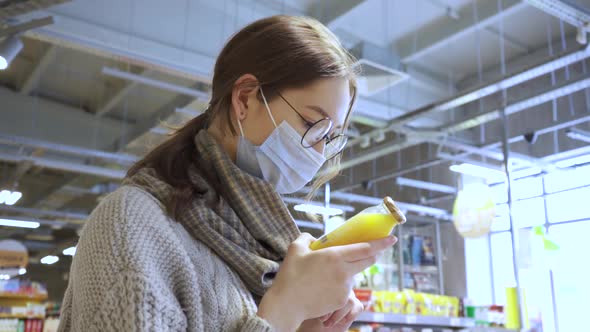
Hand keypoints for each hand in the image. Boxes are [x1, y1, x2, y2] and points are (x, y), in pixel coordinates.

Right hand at [257, 233, 395, 331]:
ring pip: (353, 275)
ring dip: (348, 271)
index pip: (366, 248)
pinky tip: (322, 287)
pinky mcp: (341, 300)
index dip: (381, 243)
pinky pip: (345, 289)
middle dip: (373, 254)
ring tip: (325, 274)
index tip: (392, 239)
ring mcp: (344, 288)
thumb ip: (307, 238)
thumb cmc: (290, 275)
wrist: (287, 304)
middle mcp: (344, 272)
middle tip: (372, 250)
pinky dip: (339, 285)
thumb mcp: (296, 248)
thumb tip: (315, 239)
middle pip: (368, 261)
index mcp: (335, 256)